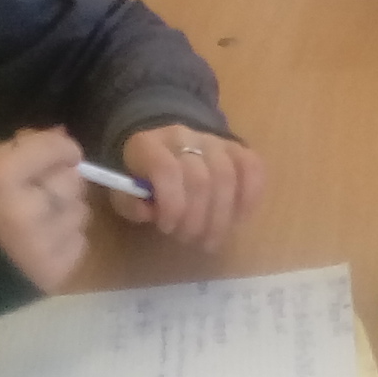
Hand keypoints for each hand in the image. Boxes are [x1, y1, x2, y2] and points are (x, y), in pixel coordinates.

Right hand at [0, 127, 93, 291]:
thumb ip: (18, 150)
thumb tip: (62, 134)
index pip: (55, 150)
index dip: (63, 149)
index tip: (62, 154)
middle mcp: (26, 209)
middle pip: (73, 181)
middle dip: (61, 181)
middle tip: (42, 191)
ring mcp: (43, 244)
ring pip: (81, 211)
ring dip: (65, 211)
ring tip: (39, 220)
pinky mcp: (55, 272)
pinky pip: (79, 241)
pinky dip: (65, 239)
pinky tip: (41, 243)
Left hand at [114, 122, 262, 250]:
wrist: (166, 146)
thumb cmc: (144, 178)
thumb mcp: (124, 192)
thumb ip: (130, 203)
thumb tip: (149, 212)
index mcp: (149, 144)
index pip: (167, 170)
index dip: (171, 205)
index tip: (167, 228)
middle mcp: (185, 136)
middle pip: (201, 179)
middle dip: (196, 219)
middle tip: (189, 239)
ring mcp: (215, 141)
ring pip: (228, 177)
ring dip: (221, 218)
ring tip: (210, 240)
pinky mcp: (238, 148)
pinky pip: (253, 169)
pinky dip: (249, 199)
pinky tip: (237, 220)